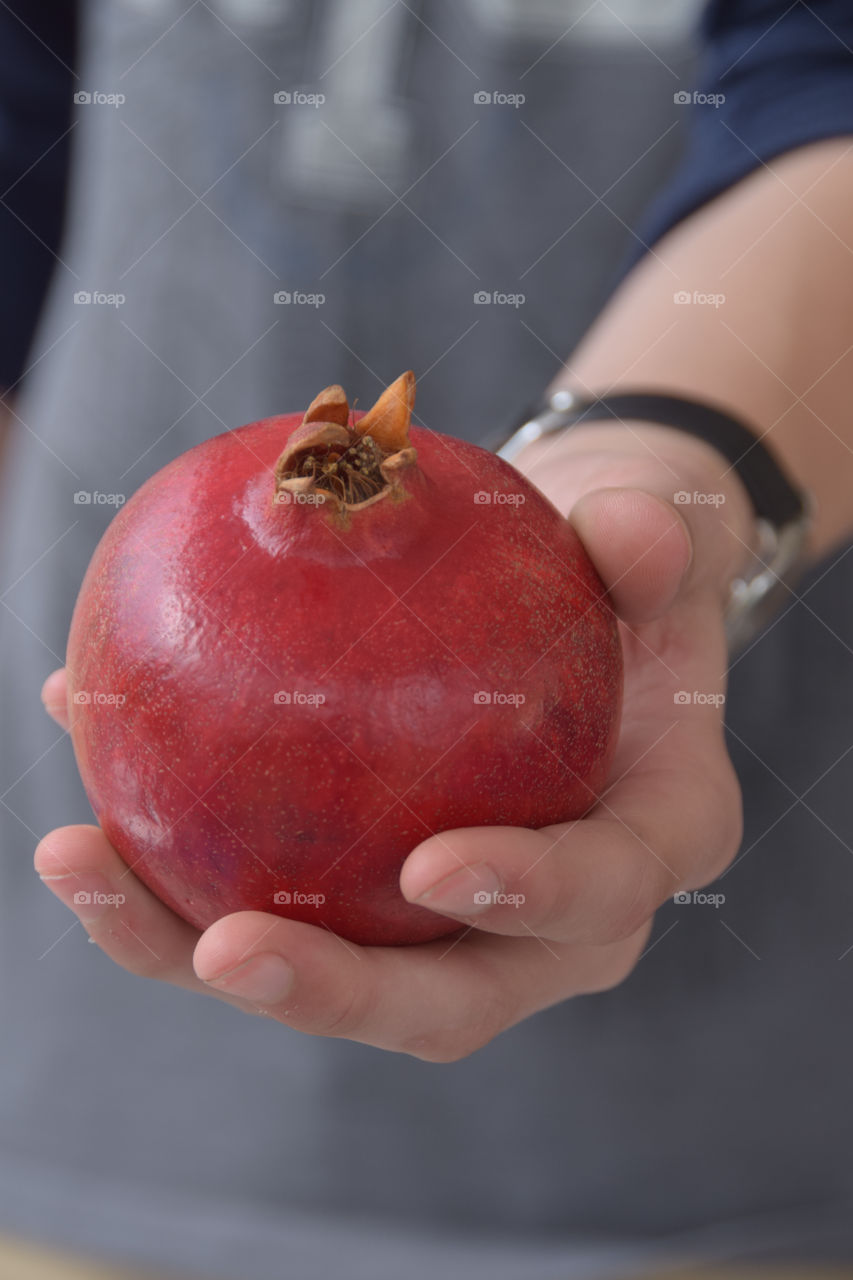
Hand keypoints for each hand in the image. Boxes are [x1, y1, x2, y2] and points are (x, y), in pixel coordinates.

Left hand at [36, 419, 753, 1060]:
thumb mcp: (653, 549)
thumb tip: (637, 530)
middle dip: (335, 993)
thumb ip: (656, 547)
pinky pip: (266, 895)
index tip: (434, 865)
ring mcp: (446, 926)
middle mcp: (548, 923)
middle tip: (226, 947)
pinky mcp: (362, 898)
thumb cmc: (619, 588)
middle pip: (445, 999)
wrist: (577, 615)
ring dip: (190, 947)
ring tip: (81, 861)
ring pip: (327, 973)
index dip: (528, 900)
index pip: (597, 898)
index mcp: (640, 849)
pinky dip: (163, 858)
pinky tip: (78, 755)